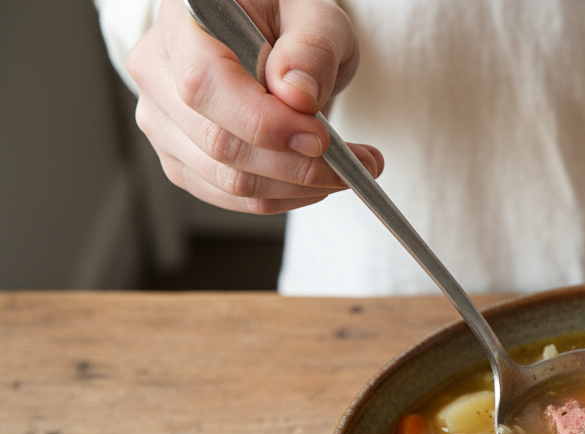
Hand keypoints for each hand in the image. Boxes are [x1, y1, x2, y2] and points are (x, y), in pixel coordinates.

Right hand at [125, 0, 382, 213]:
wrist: (264, 35)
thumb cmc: (287, 18)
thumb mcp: (315, 15)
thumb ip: (310, 48)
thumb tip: (298, 95)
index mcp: (182, 23)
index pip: (206, 85)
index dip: (265, 123)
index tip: (321, 139)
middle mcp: (157, 72)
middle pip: (219, 144)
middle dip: (298, 166)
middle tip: (359, 163)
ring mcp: (162, 120)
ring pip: (228, 181)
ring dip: (298, 188)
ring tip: (348, 171)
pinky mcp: (180, 158)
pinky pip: (230, 196)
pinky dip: (282, 197)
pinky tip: (315, 180)